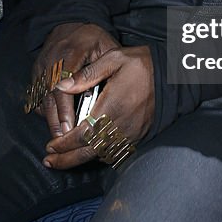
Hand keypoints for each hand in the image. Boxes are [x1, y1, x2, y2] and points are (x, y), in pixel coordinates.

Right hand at [31, 22, 119, 137]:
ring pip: (41, 97)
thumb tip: (111, 94)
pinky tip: (53, 121)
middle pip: (49, 94)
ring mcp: (41, 66)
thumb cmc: (92, 39)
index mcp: (71, 51)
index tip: (71, 127)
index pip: (64, 84)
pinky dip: (44, 109)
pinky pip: (36, 95)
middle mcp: (52, 59)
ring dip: (49, 118)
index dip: (66, 107)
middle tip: (64, 139)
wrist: (69, 24)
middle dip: (56, 119)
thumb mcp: (106, 47)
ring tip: (58, 136)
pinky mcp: (35, 72)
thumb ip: (107, 69)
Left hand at [43, 44, 154, 169]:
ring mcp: (131, 134)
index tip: (50, 146)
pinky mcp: (138, 136)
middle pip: (89, 151)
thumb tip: (61, 86)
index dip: (64, 144)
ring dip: (81, 159)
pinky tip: (88, 152)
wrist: (171, 76)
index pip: (82, 134)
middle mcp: (121, 125)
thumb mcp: (114, 59)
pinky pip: (115, 153)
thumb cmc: (141, 65)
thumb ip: (87, 74)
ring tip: (63, 159)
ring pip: (101, 155)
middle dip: (67, 159)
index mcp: (112, 107)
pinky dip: (99, 156)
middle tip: (49, 161)